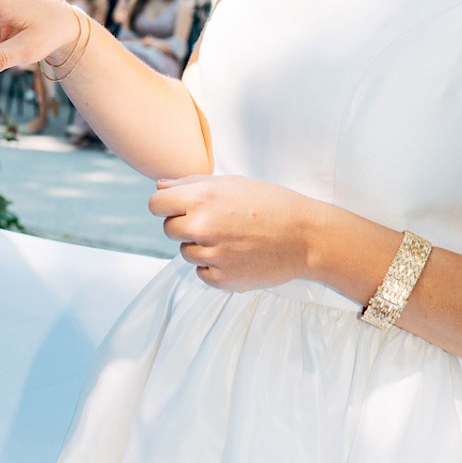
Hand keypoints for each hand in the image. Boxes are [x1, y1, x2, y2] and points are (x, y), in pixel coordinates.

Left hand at [148, 175, 320, 290]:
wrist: (306, 237)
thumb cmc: (272, 204)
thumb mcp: (233, 183)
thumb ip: (191, 183)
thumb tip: (160, 185)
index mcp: (202, 198)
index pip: (156, 204)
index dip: (167, 204)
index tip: (179, 206)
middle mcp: (202, 226)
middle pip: (169, 229)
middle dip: (185, 225)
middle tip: (215, 222)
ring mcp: (211, 255)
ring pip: (185, 252)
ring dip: (200, 246)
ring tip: (231, 239)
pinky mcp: (221, 279)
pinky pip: (201, 272)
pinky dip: (214, 266)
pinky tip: (237, 255)